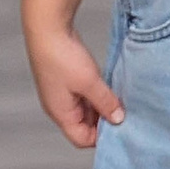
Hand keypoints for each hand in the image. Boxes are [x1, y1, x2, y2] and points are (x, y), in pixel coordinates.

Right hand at [26, 24, 123, 149]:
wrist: (46, 28)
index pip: (82, 139)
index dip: (102, 136)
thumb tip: (119, 119)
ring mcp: (61, 95)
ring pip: (85, 110)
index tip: (121, 124)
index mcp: (60, 113)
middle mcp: (59, 108)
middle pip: (84, 126)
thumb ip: (106, 103)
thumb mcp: (90, 82)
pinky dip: (96, 94)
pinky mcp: (64, 82)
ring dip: (101, 105)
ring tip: (116, 96)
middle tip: (123, 110)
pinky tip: (107, 85)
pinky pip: (83, 96)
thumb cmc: (62, 57)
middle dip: (103, 120)